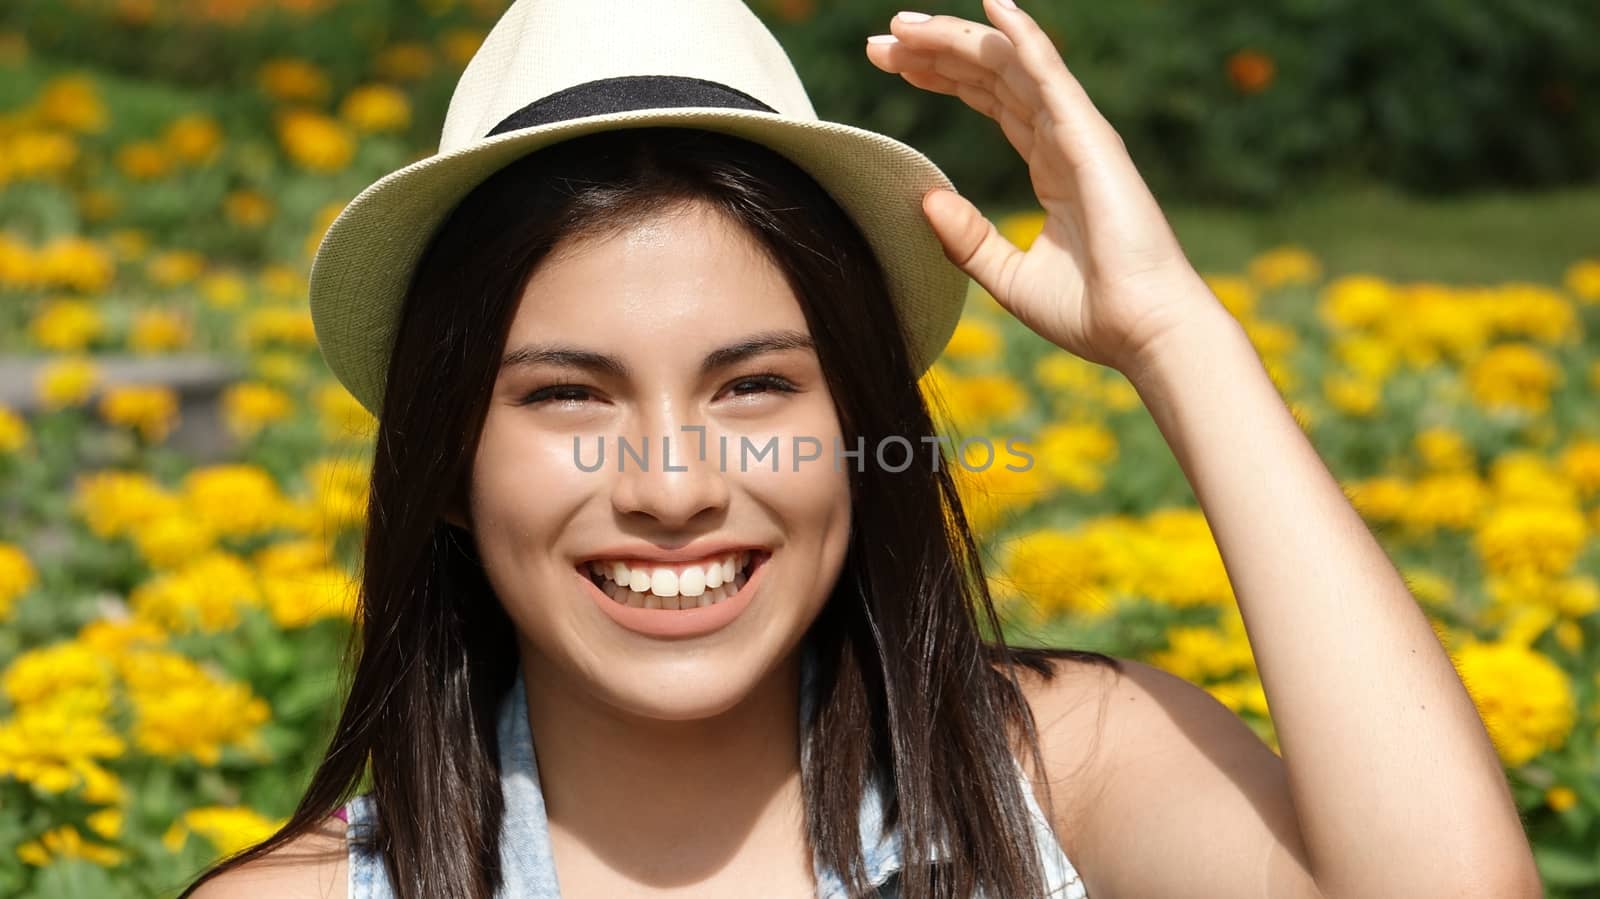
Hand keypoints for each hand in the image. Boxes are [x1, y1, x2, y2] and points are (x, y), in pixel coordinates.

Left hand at [866, 0, 1220, 373]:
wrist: (1142, 332)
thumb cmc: (1091, 312)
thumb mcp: (1008, 277)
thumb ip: (968, 239)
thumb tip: (925, 202)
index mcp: (1051, 166)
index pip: (989, 100)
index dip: (941, 76)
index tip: (890, 64)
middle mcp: (1063, 139)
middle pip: (991, 74)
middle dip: (935, 52)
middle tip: (880, 41)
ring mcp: (1078, 133)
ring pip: (1009, 65)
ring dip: (955, 39)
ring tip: (902, 26)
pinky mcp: (1087, 137)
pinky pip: (1049, 73)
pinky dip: (1020, 36)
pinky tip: (990, 5)